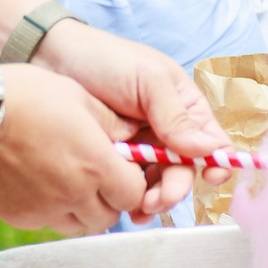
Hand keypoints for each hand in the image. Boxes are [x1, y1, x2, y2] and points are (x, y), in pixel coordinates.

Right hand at [0, 64, 143, 233]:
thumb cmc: (24, 97)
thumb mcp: (77, 96)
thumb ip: (111, 122)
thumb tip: (131, 136)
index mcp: (96, 164)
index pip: (134, 194)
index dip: (134, 182)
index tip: (124, 167)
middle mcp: (74, 194)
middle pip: (109, 216)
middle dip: (111, 200)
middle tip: (99, 177)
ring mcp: (45, 210)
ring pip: (80, 225)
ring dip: (84, 210)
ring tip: (71, 182)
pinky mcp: (19, 217)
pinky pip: (48, 223)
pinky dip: (54, 211)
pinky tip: (43, 185)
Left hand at [30, 17, 226, 220]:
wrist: (50, 58)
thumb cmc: (106, 59)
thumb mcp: (148, 80)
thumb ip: (176, 115)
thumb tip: (209, 149)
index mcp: (184, 108)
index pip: (212, 142)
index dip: (217, 162)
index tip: (210, 178)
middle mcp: (166, 131)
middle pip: (183, 170)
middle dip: (175, 189)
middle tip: (157, 200)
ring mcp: (140, 148)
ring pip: (157, 183)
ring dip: (153, 199)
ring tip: (139, 208)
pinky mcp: (113, 160)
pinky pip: (128, 186)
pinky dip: (130, 200)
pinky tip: (125, 209)